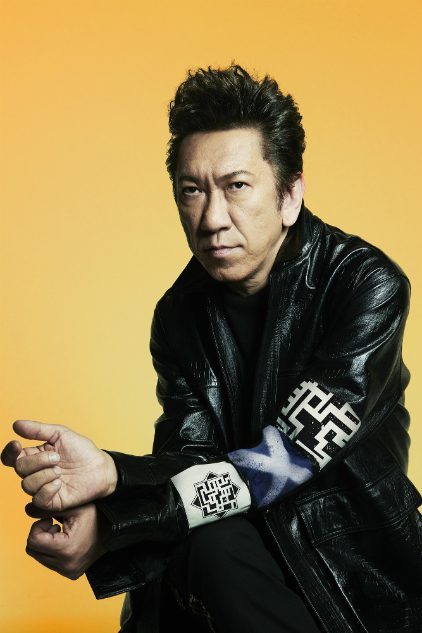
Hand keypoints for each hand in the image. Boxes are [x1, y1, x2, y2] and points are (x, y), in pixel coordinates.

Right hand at [1, 419, 117, 510]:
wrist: (101, 467)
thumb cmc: (81, 450)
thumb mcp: (61, 434)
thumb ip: (38, 430)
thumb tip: (16, 424)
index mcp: (34, 456)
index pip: (11, 457)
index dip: (9, 452)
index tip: (17, 444)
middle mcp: (35, 472)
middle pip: (19, 469)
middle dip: (37, 461)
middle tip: (57, 458)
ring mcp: (42, 487)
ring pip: (27, 485)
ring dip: (45, 475)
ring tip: (61, 471)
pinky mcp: (51, 501)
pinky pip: (38, 500)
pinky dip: (47, 489)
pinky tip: (60, 483)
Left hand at [25, 503, 107, 579]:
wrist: (113, 531)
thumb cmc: (95, 516)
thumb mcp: (73, 507)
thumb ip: (48, 508)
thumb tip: (27, 508)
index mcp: (66, 549)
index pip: (33, 541)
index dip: (38, 526)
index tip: (50, 519)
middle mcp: (66, 566)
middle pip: (32, 550)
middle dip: (39, 535)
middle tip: (54, 525)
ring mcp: (68, 572)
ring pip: (38, 557)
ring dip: (45, 543)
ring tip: (60, 532)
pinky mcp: (70, 574)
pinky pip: (48, 562)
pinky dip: (51, 551)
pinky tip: (64, 541)